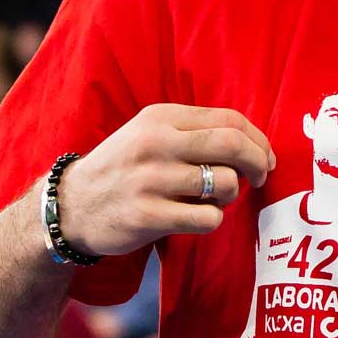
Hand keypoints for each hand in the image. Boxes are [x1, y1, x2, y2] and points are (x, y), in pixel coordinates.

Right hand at [59, 104, 274, 257]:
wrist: (72, 206)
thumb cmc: (124, 169)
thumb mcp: (150, 134)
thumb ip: (195, 132)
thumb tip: (255, 146)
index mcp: (160, 117)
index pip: (229, 119)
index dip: (258, 140)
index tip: (266, 158)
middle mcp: (156, 144)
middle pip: (233, 146)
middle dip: (258, 163)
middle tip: (259, 178)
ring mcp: (150, 180)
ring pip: (225, 184)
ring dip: (231, 196)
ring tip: (213, 198)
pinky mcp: (147, 215)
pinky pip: (207, 218)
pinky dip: (213, 220)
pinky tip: (197, 217)